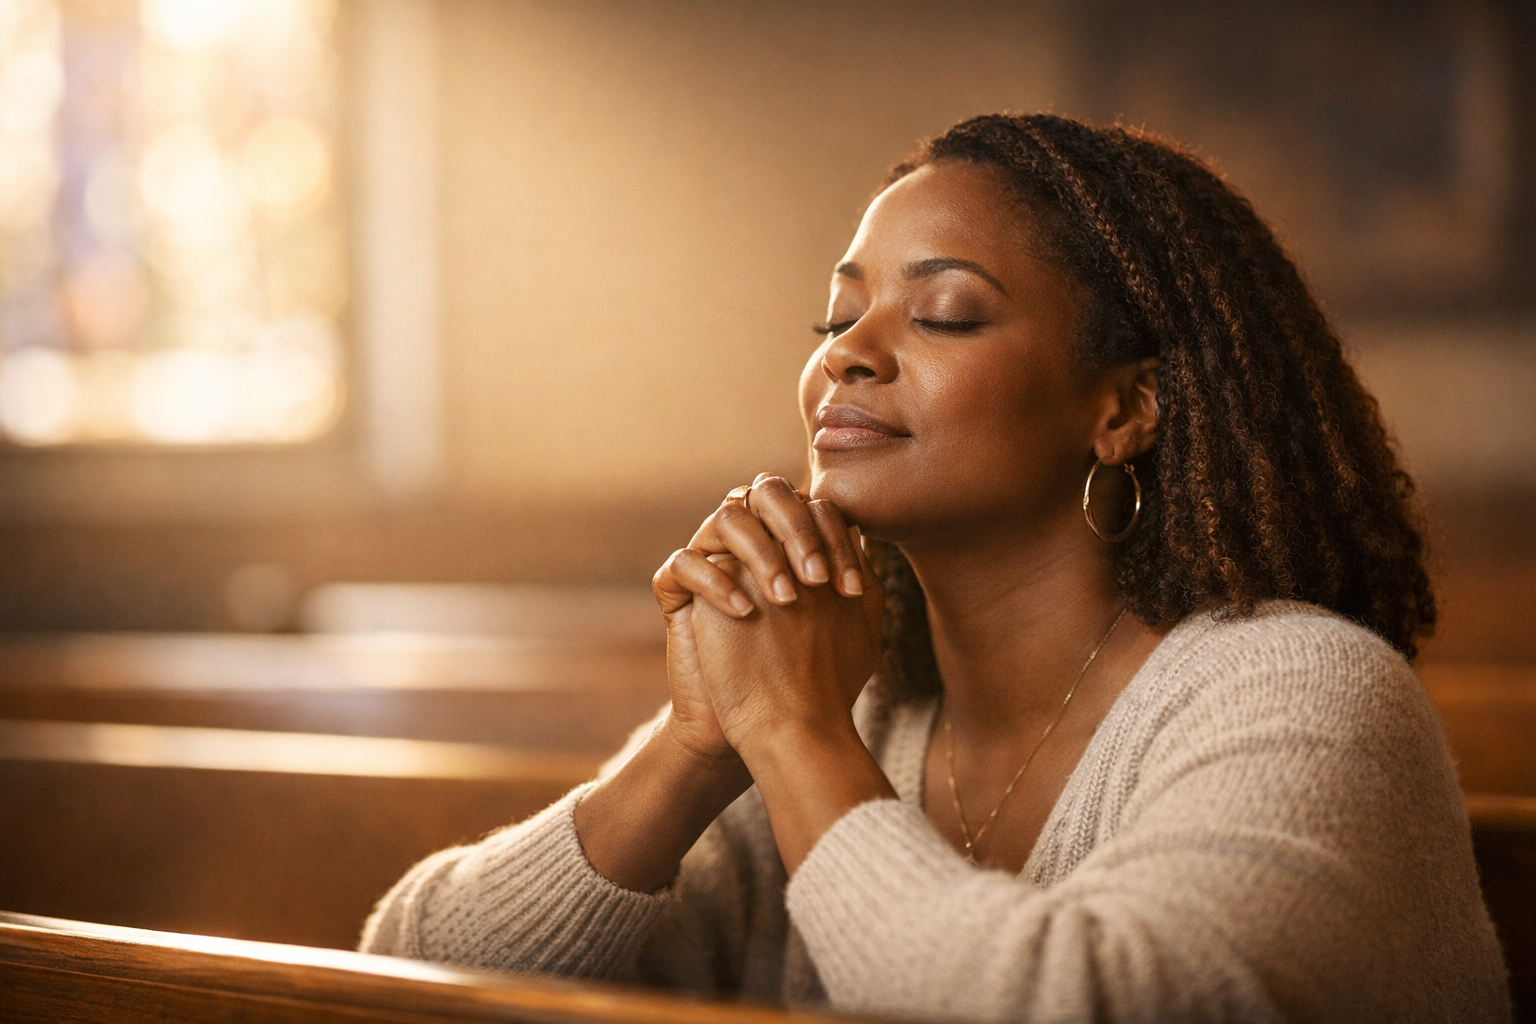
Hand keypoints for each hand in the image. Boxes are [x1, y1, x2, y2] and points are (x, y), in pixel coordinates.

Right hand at [652, 475, 873, 761]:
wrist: (764, 726)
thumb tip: (865, 533)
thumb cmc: (808, 671)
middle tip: (817, 579)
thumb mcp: (846, 624)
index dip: (835, 536)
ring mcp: (710, 559)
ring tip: (784, 600)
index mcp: (786, 539)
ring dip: (761, 553)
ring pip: (726, 518)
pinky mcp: (675, 591)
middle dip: (797, 528)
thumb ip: (857, 576)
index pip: (809, 505)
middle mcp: (748, 540)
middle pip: (766, 493)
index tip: (852, 589)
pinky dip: (716, 582)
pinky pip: (685, 563)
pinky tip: (745, 612)